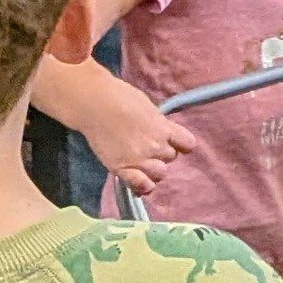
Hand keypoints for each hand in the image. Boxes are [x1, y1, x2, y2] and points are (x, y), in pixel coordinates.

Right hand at [74, 70, 197, 195]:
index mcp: (164, 128)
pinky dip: (143, 185)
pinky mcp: (122, 169)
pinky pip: (142, 186)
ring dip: (152, 169)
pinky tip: (138, 180)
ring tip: (140, 161)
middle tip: (146, 146)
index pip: (187, 144)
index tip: (172, 141)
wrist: (95, 104)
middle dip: (162, 153)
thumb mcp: (148, 107)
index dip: (180, 143)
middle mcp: (156, 146)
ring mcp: (140, 159)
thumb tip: (162, 130)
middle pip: (171, 158)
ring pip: (160, 174)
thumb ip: (158, 123)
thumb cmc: (120, 97)